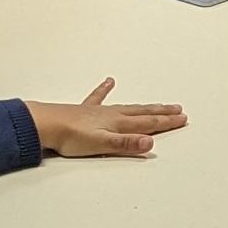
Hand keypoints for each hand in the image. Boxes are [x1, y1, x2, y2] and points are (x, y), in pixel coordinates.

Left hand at [25, 79, 188, 158]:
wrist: (45, 125)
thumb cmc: (71, 137)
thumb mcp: (102, 145)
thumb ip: (126, 144)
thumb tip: (150, 142)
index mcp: (118, 124)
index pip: (149, 123)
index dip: (167, 122)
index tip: (183, 119)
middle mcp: (112, 115)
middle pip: (143, 113)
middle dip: (163, 112)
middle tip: (178, 110)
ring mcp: (99, 112)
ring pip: (129, 107)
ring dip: (145, 106)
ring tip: (158, 103)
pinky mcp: (86, 112)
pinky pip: (99, 97)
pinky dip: (105, 89)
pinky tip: (109, 82)